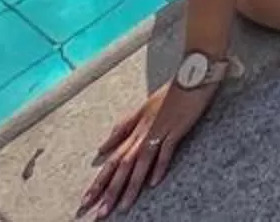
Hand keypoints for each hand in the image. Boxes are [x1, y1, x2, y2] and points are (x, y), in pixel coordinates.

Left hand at [79, 77, 216, 217]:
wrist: (193, 72)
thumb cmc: (170, 92)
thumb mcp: (142, 109)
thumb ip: (123, 128)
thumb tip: (102, 147)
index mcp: (134, 130)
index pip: (111, 161)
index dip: (99, 182)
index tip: (86, 201)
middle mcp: (143, 134)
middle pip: (122, 166)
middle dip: (109, 191)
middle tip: (99, 214)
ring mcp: (160, 131)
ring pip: (141, 163)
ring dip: (130, 186)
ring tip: (122, 207)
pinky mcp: (177, 129)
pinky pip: (166, 150)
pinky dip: (159, 166)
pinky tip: (154, 183)